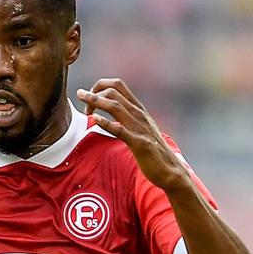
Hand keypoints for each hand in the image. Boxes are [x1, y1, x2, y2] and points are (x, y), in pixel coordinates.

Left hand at [76, 78, 190, 191]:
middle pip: (112, 92)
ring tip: (84, 107)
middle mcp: (138, 114)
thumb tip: (109, 110)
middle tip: (83, 107)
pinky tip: (95, 120)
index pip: (117, 84)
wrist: (169, 169)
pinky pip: (120, 130)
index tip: (88, 96)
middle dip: (93, 95)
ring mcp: (139, 127)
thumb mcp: (139, 127)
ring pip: (115, 106)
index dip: (99, 85)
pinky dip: (106, 123)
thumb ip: (126, 116)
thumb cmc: (152, 149)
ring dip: (95, 103)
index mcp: (137, 108)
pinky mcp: (139, 143)